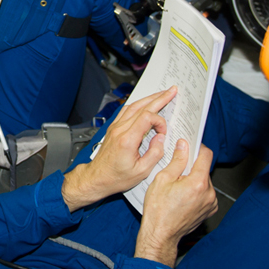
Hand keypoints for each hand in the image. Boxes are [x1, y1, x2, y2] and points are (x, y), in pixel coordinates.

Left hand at [61, 88, 174, 211]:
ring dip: (148, 99)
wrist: (97, 178)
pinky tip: (144, 103)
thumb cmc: (117, 177)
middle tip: (171, 91)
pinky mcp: (113, 128)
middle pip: (141, 107)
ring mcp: (115, 127)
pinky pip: (126, 111)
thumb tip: (161, 138)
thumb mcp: (141, 171)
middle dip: (159, 98)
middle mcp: (120, 129)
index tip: (163, 133)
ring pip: (133, 106)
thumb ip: (155, 153)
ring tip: (161, 94)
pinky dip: (138, 104)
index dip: (160, 122)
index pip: (147, 117)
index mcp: (127, 139)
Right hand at [134, 141, 217, 266]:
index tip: (189, 146)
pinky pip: (205, 193)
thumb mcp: (162, 179)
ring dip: (193, 179)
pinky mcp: (209, 210)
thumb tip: (183, 146)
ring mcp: (210, 203)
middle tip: (177, 167)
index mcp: (198, 183)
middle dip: (191, 165)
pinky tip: (182, 195)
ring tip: (177, 185)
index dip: (197, 147)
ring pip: (204, 181)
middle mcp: (209, 193)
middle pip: (204, 169)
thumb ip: (176, 160)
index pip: (206, 155)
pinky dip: (196, 190)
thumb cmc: (158, 210)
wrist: (161, 234)